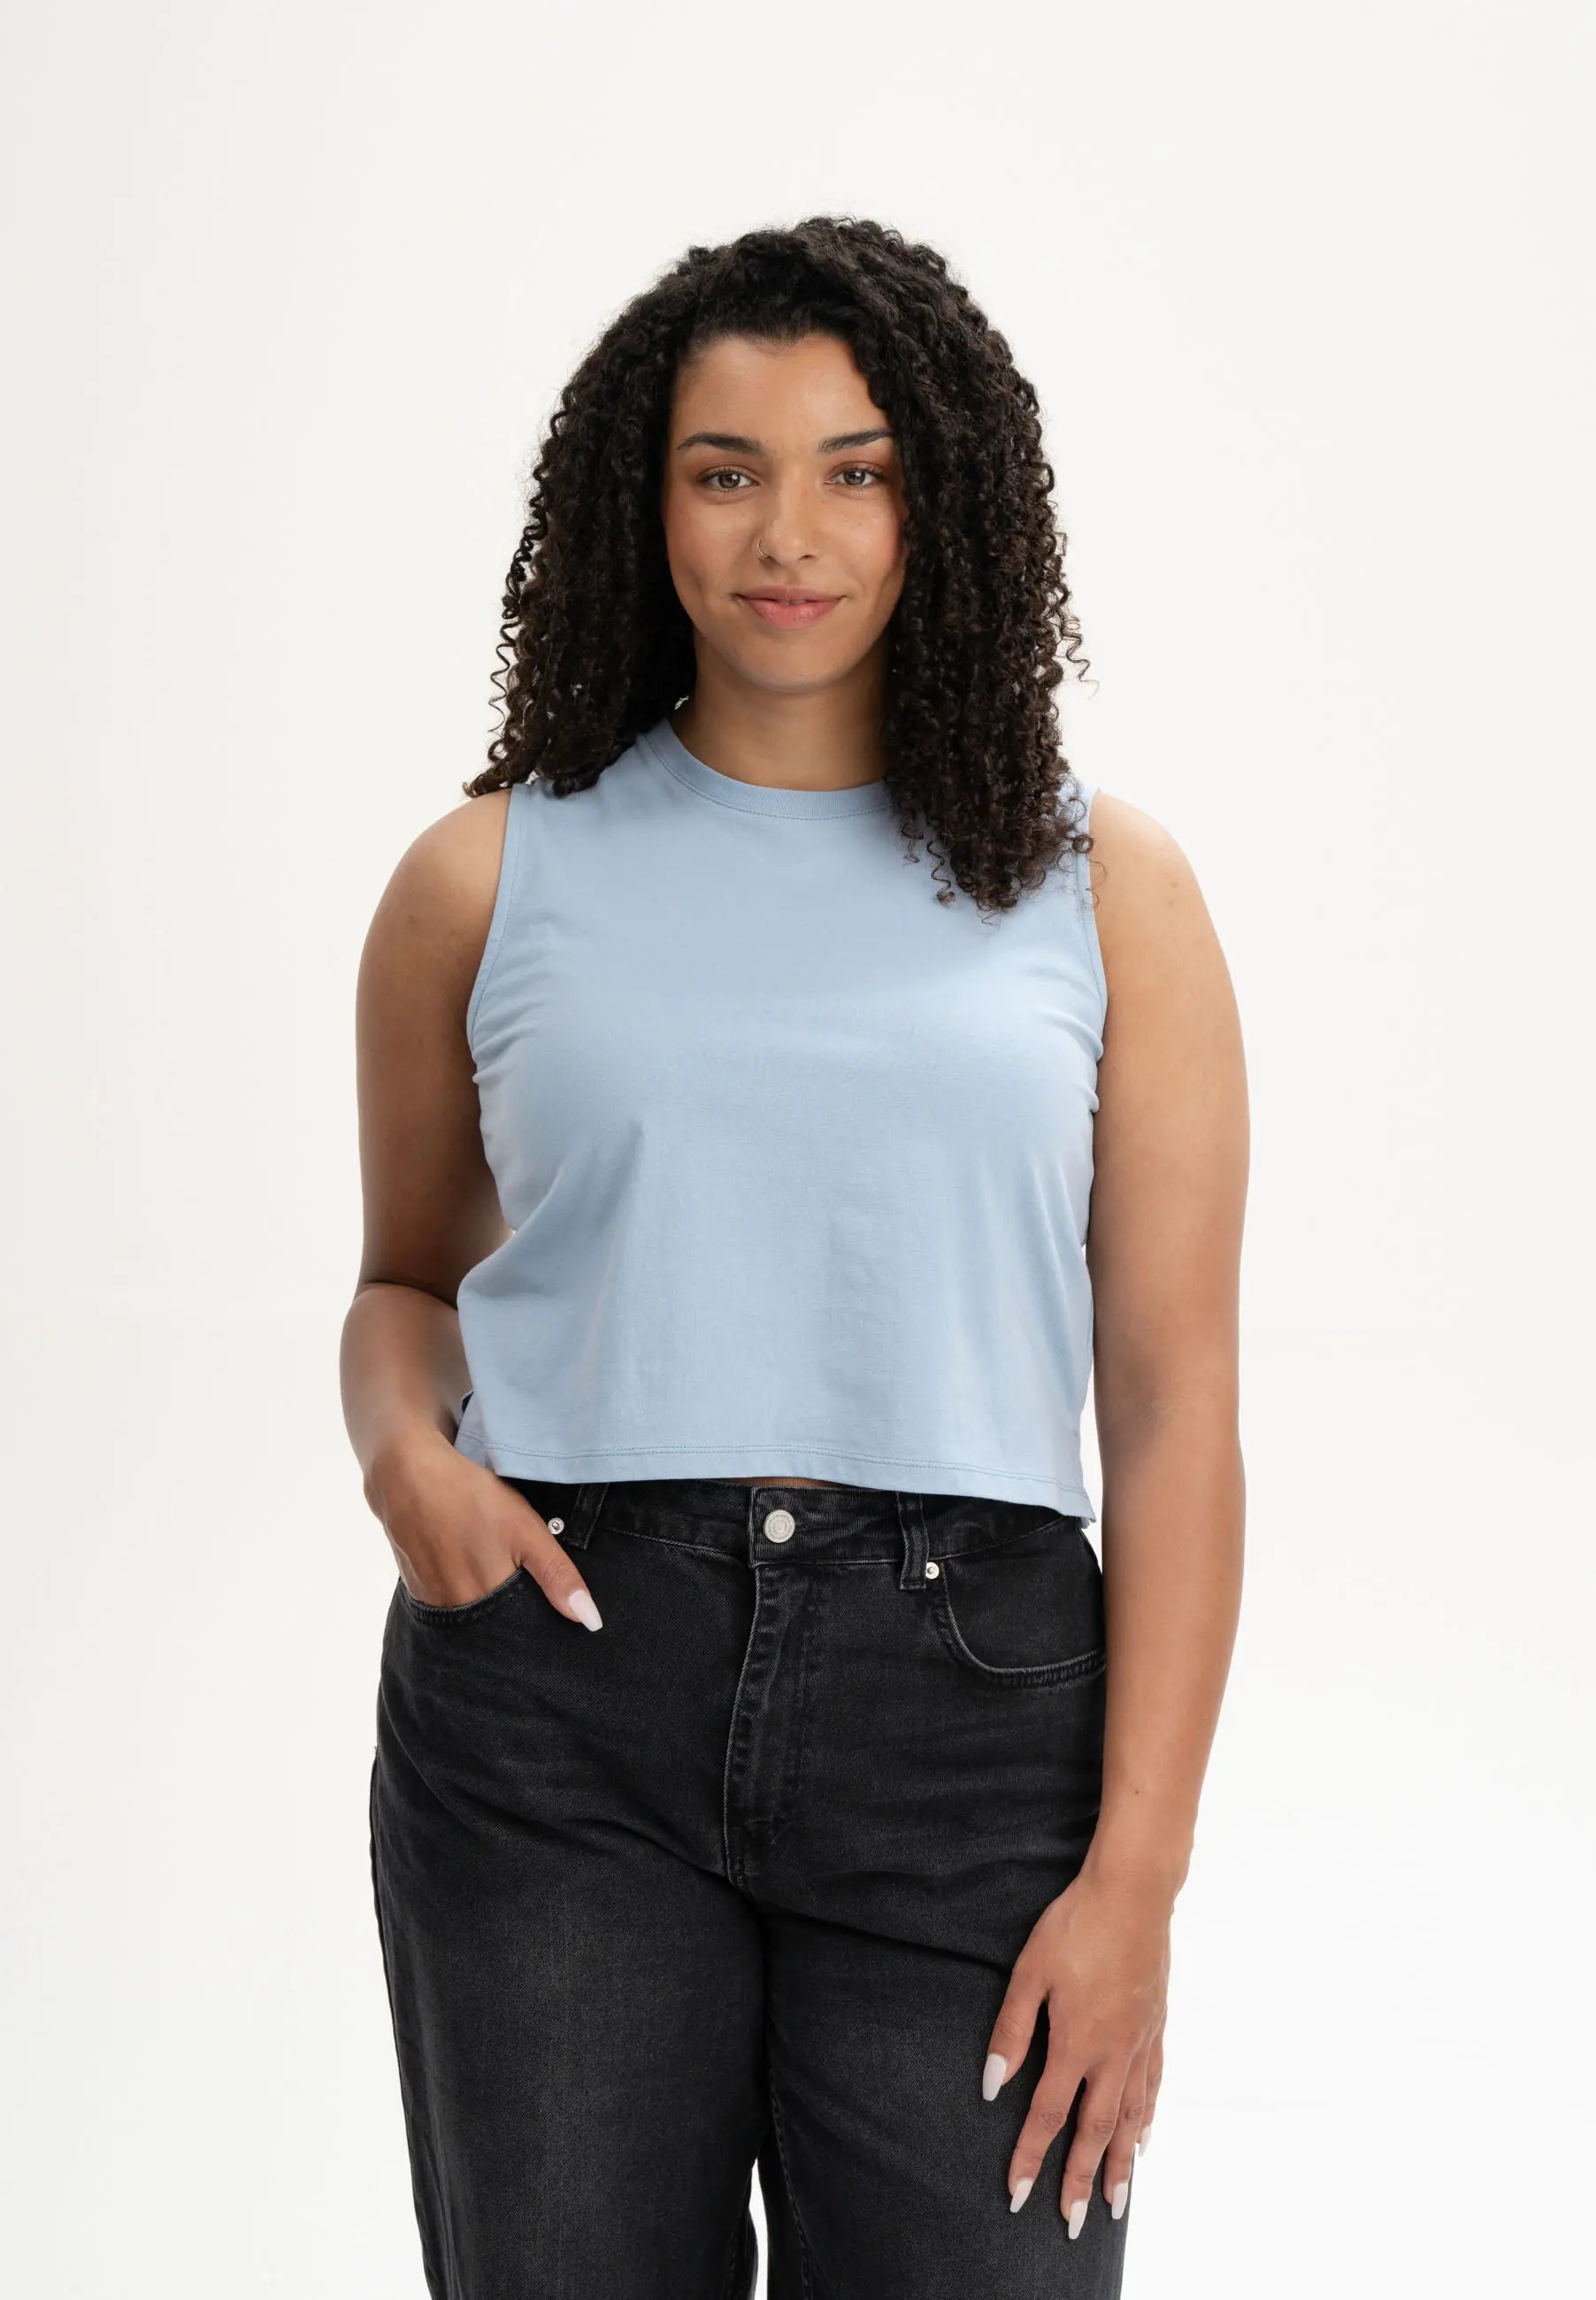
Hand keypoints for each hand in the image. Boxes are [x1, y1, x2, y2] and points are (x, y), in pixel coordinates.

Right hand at [367, 1431, 602, 1630]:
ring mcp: (430, 1600)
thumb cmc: (470, 1499)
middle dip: (512, 1618)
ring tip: (497, 1576)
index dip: (537, 1627)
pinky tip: (469, 1567)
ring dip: (487, 1604)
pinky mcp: (415, 1587)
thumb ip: (557, 1575)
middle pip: (494, 1627)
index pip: (520, 1634)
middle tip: (523, 1589)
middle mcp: (454, 1612)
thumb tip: (590, 1621)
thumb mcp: (525, 1530)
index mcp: (485, 1602)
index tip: (551, 1620)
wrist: (406, 1475)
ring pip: (471, 1616)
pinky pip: (448, 1602)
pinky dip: (463, 1592)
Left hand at [982, 1868, 1167, 2232]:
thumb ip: (1012, 2031)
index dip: (1030, 2157)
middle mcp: (1113, 2053)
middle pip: (1096, 2132)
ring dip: (1121, 2165)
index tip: (1018, 2195)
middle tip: (1075, 2224)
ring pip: (1130, 2119)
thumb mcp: (1030, 1971)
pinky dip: (1147, 2120)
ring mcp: (1140, 2043)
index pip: (1048, 2115)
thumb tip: (993, 2085)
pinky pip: (1153, 2087)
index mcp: (1076, 2042)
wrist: (1133, 1893)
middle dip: (1082, 2181)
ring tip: (1117, 2204)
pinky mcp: (1156, 2027)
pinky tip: (1143, 2140)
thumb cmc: (1075, 1925)